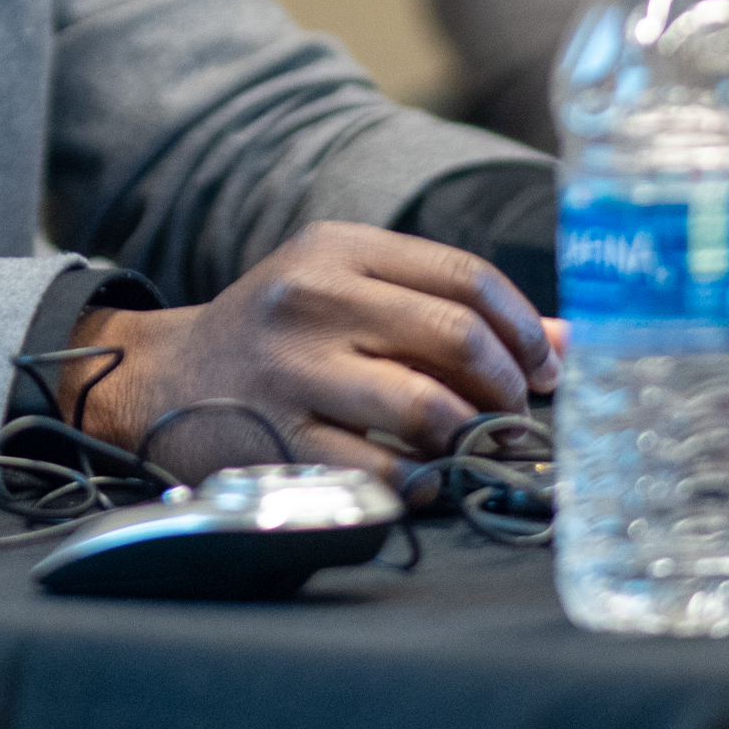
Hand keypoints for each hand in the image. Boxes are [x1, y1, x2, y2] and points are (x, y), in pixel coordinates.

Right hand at [65, 224, 557, 478]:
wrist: (161, 379)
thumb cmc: (277, 335)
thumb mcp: (347, 291)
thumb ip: (447, 307)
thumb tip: (567, 343)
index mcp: (338, 249)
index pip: (466, 277)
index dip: (524, 328)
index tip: (543, 367)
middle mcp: (313, 299)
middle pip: (457, 338)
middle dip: (507, 387)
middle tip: (514, 415)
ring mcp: (293, 370)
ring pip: (427, 406)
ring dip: (473, 437)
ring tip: (478, 446)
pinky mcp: (280, 438)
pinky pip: (383, 468)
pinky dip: (426, 479)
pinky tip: (430, 476)